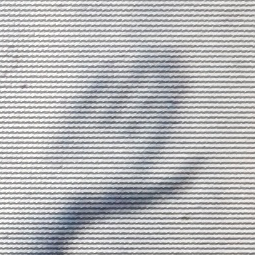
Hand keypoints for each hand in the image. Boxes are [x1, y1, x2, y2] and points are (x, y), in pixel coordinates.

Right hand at [0, 51, 199, 254]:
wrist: (50, 205)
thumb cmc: (96, 203)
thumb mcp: (142, 191)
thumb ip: (174, 176)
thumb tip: (204, 153)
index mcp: (134, 158)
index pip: (158, 120)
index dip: (172, 96)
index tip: (183, 72)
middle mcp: (116, 144)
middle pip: (140, 104)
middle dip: (155, 78)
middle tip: (171, 51)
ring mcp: (92, 135)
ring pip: (116, 98)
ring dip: (130, 73)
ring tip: (142, 49)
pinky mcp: (69, 130)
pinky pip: (86, 99)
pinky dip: (97, 81)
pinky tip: (108, 61)